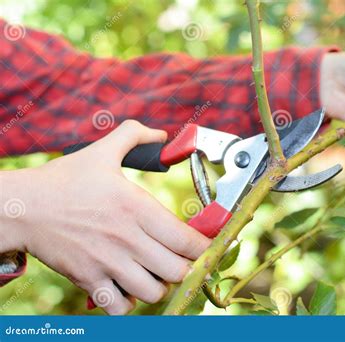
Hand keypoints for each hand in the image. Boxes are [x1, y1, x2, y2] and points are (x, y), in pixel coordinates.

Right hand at [0, 120, 210, 314]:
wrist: (23, 207)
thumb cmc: (63, 180)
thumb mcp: (102, 151)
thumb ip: (134, 135)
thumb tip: (161, 134)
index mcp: (137, 207)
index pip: (187, 239)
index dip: (204, 246)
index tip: (204, 244)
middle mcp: (127, 238)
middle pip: (177, 270)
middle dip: (185, 267)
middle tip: (179, 258)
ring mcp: (107, 262)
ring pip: (153, 292)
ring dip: (159, 285)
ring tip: (154, 272)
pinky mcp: (88, 280)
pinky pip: (120, 308)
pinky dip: (129, 303)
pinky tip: (127, 287)